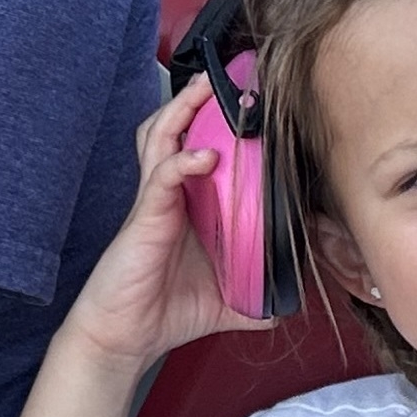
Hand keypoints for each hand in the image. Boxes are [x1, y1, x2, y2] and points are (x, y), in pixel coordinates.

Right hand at [56, 74, 269, 371]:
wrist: (124, 338)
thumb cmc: (165, 310)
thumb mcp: (225, 301)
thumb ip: (257, 295)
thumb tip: (292, 302)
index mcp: (189, 205)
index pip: (204, 148)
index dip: (224, 124)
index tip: (255, 105)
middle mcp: (170, 195)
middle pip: (177, 127)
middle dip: (198, 99)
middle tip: (228, 78)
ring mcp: (153, 201)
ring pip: (161, 137)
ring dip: (183, 110)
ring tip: (205, 90)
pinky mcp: (144, 217)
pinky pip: (161, 177)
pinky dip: (182, 161)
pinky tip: (203, 158)